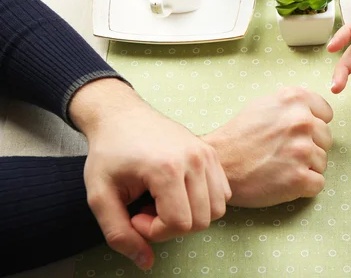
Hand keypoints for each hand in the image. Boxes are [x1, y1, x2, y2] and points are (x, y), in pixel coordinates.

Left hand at [70, 79, 230, 269]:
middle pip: (201, 220)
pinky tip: (177, 193)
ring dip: (190, 215)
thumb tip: (145, 262)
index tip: (135, 216)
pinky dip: (203, 202)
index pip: (179, 223)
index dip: (154, 231)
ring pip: (216, 209)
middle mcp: (194, 160)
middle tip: (147, 210)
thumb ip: (118, 234)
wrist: (121, 116)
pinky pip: (222, 193)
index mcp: (167, 169)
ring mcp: (207, 154)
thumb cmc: (109, 153)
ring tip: (163, 201)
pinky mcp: (212, 153)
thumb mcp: (100, 196)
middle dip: (172, 226)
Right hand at [203, 87, 333, 207]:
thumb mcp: (264, 104)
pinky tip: (283, 181)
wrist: (219, 164)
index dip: (312, 127)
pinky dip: (304, 186)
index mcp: (295, 100)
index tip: (294, 134)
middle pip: (326, 139)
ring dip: (305, 167)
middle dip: (309, 147)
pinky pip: (318, 183)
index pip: (326, 114)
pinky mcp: (300, 178)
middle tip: (283, 153)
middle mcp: (302, 121)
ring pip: (322, 162)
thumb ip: (291, 105)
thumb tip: (313, 110)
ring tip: (280, 166)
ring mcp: (302, 150)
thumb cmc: (238, 135)